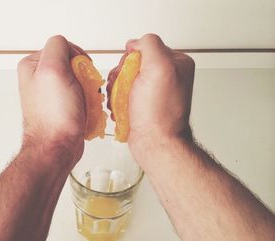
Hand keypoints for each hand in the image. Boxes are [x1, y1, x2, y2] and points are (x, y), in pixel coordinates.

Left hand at [18, 35, 86, 164]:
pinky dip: (88, 101)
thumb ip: (58, 47)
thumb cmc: (55, 116)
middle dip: (84, 76)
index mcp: (33, 65)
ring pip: (80, 80)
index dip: (78, 58)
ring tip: (84, 103)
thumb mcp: (53, 70)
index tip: (80, 74)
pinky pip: (81, 95)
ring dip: (88, 90)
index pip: (63, 46)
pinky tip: (85, 110)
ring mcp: (51, 93)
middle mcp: (39, 77)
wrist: (57, 148)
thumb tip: (68, 47)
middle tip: (82, 90)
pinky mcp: (61, 106)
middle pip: (73, 63)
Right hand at [125, 34, 194, 163]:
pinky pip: (122, 94)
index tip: (132, 74)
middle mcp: (167, 75)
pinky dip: (118, 101)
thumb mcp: (159, 67)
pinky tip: (122, 109)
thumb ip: (149, 45)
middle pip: (131, 64)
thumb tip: (135, 44)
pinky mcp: (142, 103)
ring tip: (123, 102)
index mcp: (176, 63)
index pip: (144, 48)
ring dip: (117, 90)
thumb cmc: (159, 113)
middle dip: (122, 77)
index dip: (131, 60)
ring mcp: (153, 90)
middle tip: (127, 90)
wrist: (155, 143)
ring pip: (124, 79)